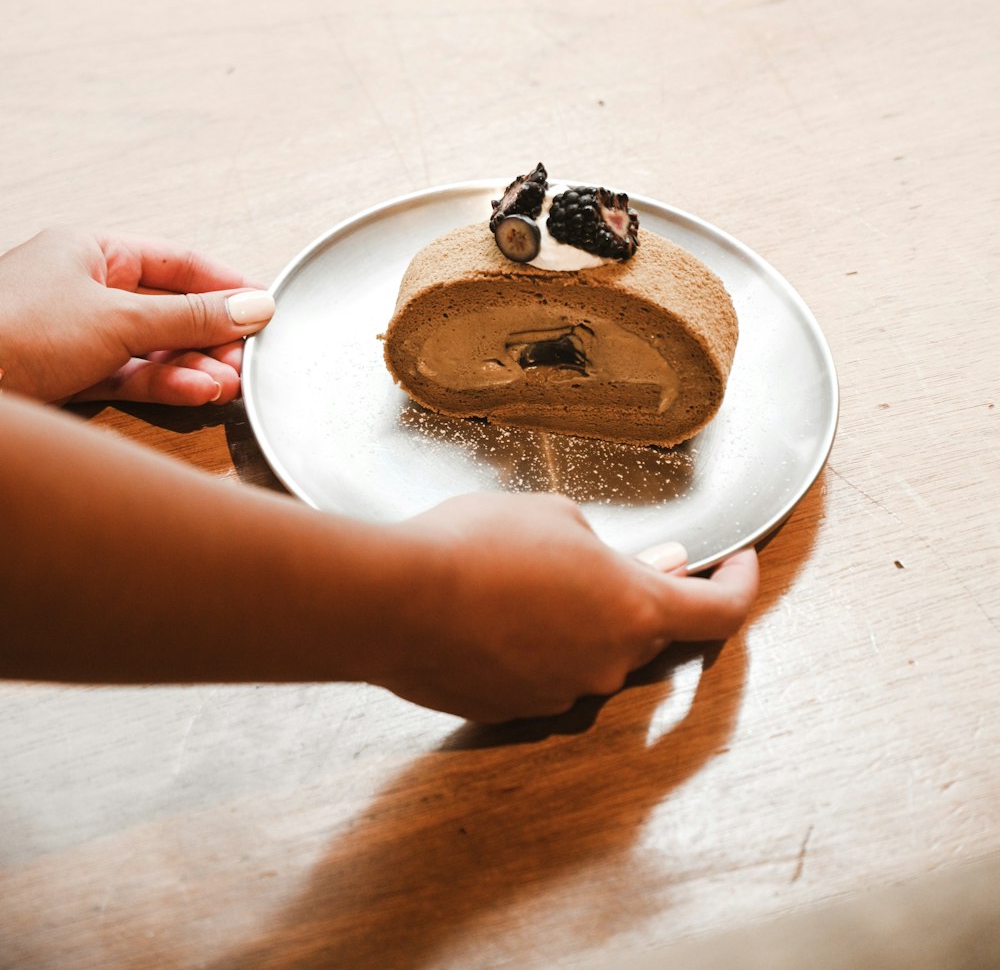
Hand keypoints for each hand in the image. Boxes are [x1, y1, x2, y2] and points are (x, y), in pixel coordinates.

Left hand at [0, 227, 274, 405]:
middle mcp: (81, 288)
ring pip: (149, 348)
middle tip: (248, 358)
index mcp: (90, 251)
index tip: (264, 308)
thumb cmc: (13, 330)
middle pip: (165, 308)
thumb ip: (190, 317)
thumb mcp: (118, 319)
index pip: (176, 262)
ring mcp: (72, 334)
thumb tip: (253, 307)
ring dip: (191, 367)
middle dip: (210, 336)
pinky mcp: (64, 376)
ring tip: (228, 384)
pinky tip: (196, 393)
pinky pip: (126, 376)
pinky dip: (162, 385)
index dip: (224, 284)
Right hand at [376, 492, 758, 721]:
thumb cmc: (476, 546)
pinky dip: (537, 643)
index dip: (741, 585)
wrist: (394, 602)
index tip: (739, 564)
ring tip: (528, 573)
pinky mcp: (515, 710)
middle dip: (641, 593)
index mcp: (633, 607)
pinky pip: (545, 673)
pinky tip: (497, 609)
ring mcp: (560, 694)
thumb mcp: (556, 516)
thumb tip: (656, 565)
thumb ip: (614, 548)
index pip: (720, 613)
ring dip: (580, 618)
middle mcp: (608, 662)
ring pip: (593, 653)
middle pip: (650, 632)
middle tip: (612, 556)